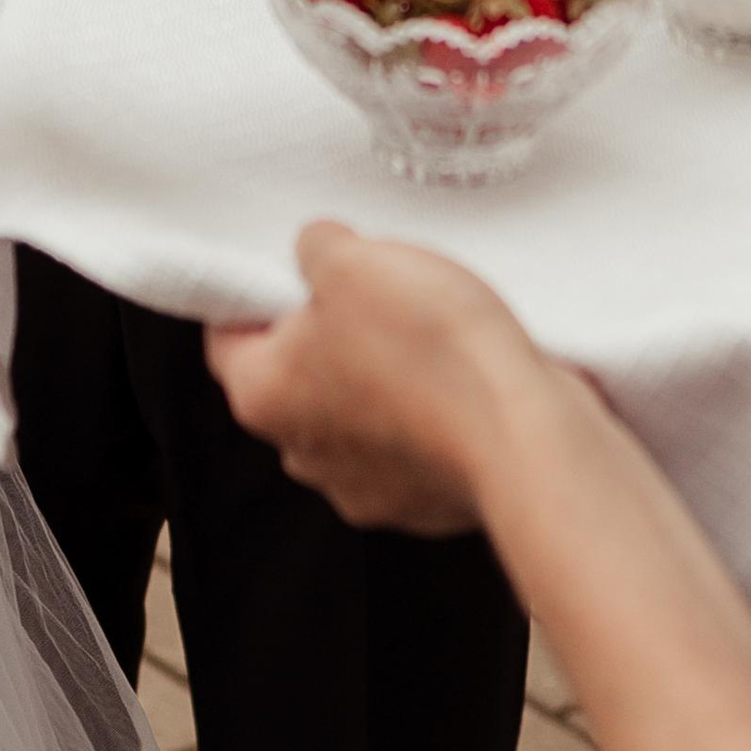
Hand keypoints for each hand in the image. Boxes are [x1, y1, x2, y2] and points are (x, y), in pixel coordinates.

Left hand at [207, 220, 567, 534]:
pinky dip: (427, 412)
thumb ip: (317, 247)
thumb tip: (317, 252)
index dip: (257, 292)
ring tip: (426, 330)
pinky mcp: (422, 503)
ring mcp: (364, 489)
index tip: (295, 268)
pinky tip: (458, 376)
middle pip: (295, 374)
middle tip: (371, 291)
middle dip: (328, 331)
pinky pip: (411, 443)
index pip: (227, 337)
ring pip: (356, 410)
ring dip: (381, 373)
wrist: (523, 433)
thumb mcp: (355, 260)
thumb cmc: (429, 349)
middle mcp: (302, 454)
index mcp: (262, 395)